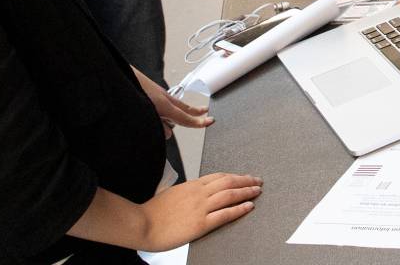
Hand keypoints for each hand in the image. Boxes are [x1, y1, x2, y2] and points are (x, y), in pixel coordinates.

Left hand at [133, 66, 213, 135]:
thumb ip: (158, 125)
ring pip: (172, 106)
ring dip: (174, 114)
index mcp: (163, 104)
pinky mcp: (148, 91)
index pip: (185, 116)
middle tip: (204, 113)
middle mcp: (162, 97)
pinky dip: (164, 109)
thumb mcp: (145, 114)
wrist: (114, 75)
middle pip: (182, 108)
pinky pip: (162, 102)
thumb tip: (167, 132)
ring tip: (174, 118)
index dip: (199, 121)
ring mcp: (155, 93)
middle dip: (193, 112)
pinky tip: (157, 113)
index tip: (210, 122)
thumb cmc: (128, 91)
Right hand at [139, 172, 261, 249]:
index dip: (234, 176)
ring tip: (257, 191)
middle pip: (228, 182)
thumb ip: (185, 192)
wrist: (142, 225)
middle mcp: (198, 193)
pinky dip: (239, 208)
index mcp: (191, 185)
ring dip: (247, 191)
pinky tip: (249, 206)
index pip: (218, 176)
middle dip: (245, 180)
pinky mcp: (201, 223)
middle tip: (257, 180)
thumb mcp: (170, 194)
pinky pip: (225, 214)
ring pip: (230, 194)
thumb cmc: (152, 212)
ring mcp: (200, 207)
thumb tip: (192, 192)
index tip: (243, 176)